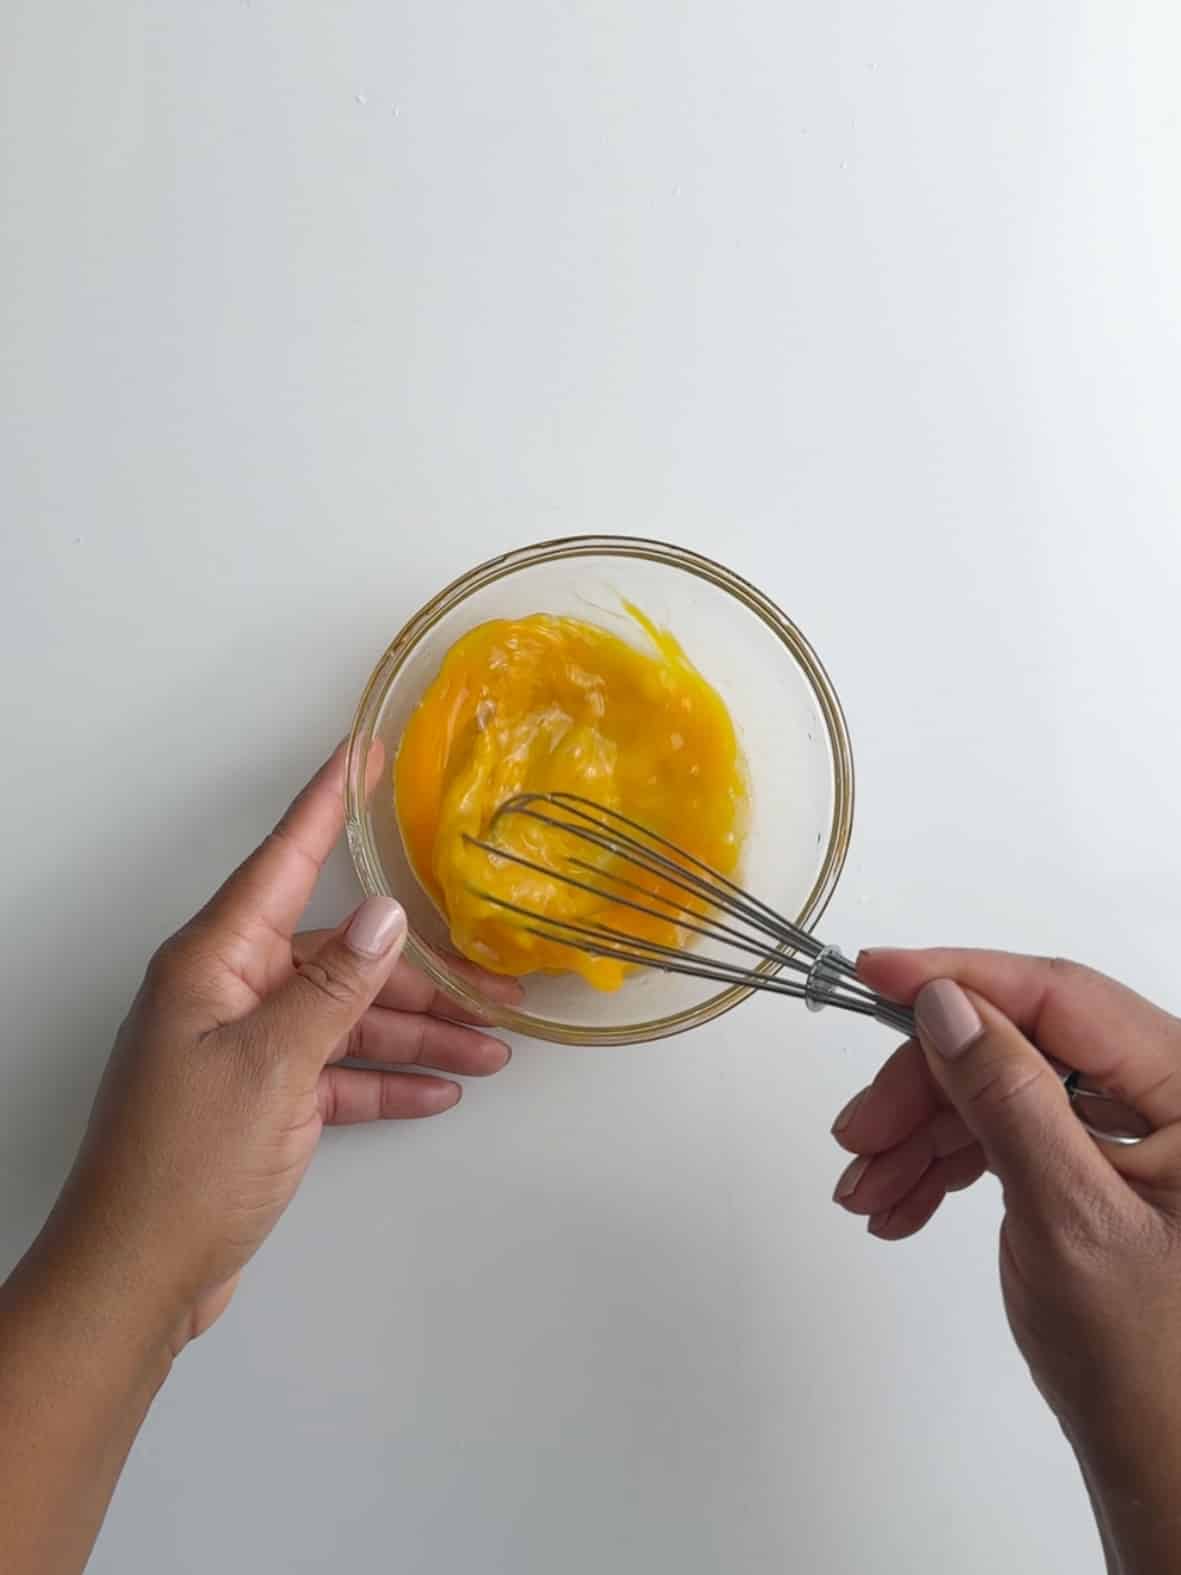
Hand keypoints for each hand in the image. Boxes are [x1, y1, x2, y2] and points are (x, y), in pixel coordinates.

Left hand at [42, 745, 517, 1352]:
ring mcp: (245, 1047)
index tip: (364, 751)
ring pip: (347, 1018)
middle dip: (420, 971)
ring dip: (418, 1034)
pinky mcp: (261, 1101)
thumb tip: (386, 914)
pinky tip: (440, 1089)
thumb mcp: (272, 1066)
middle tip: (499, 981)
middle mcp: (229, 992)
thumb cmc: (186, 1165)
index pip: (282, 862)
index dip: (327, 804)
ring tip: (493, 1049)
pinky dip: (385, 1079)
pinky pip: (336, 1071)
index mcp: (214, 961)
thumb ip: (336, 989)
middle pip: (339, 957)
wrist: (137, 1280)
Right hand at [831, 949, 1180, 1572]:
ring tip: (864, 1192)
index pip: (1060, 997)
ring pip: (1001, 1089)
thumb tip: (943, 1003)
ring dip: (923, 1135)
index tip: (873, 974)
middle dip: (925, 1089)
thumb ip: (1008, 1098)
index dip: (959, 977)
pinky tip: (900, 1205)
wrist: (1165, 1462)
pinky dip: (948, 1164)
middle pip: (1017, 1045)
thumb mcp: (1069, 1217)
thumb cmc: (1146, 1358)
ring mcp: (1132, 1131)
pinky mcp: (1098, 1163)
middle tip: (856, 1138)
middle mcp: (1166, 1094)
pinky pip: (1009, 1133)